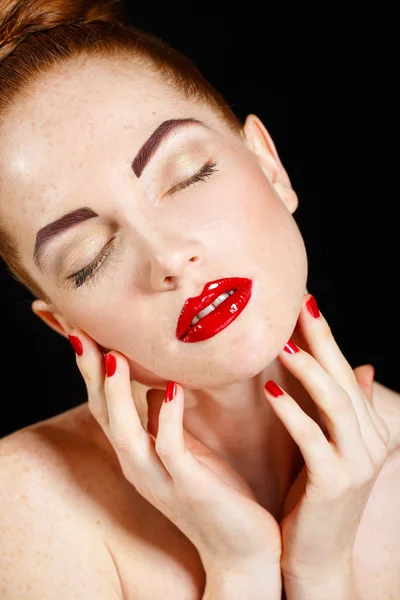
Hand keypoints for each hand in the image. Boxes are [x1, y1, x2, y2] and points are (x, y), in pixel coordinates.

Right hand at [68, 330, 281, 580]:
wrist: (241, 547)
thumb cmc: (214, 492)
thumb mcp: (185, 450)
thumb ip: (163, 421)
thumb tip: (154, 385)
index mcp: (138, 453)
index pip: (104, 404)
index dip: (91, 369)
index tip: (81, 330)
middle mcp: (138, 465)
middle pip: (103, 414)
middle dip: (90, 374)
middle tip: (79, 332)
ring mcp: (160, 478)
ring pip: (125, 433)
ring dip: (116, 394)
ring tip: (112, 356)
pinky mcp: (189, 487)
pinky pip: (170, 448)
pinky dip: (167, 418)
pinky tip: (171, 389)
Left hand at [263, 294, 389, 580]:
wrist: (318, 557)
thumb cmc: (317, 497)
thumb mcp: (334, 447)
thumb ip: (348, 408)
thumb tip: (364, 367)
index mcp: (370, 427)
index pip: (345, 371)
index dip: (325, 336)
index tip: (303, 302)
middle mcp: (372, 440)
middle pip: (342, 377)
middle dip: (320, 338)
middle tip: (297, 303)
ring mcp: (358, 462)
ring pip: (334, 402)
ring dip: (306, 368)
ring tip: (280, 342)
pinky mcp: (337, 482)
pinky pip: (313, 437)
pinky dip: (292, 411)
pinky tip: (270, 390)